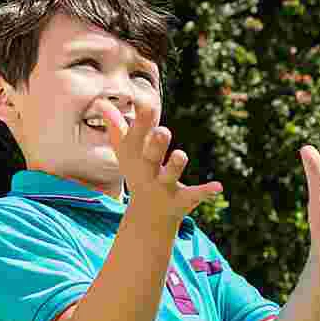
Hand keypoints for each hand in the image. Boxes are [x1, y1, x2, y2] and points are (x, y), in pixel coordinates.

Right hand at [97, 96, 222, 225]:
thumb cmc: (137, 174)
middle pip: (150, 156)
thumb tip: (102, 102)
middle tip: (163, 131)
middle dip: (155, 145)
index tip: (146, 103)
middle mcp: (148, 171)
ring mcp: (164, 186)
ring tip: (181, 154)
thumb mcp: (125, 153)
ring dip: (175, 166)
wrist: (147, 217)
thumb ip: (116, 127)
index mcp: (136, 157)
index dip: (142, 122)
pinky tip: (218, 186)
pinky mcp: (181, 200)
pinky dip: (205, 191)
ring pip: (170, 175)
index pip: (136, 137)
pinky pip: (194, 195)